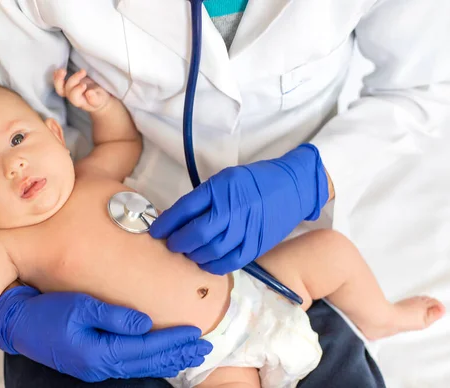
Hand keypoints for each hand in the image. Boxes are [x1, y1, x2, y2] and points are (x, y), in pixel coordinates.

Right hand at [0, 286, 211, 381]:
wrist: (18, 325)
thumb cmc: (47, 312)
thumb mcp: (80, 307)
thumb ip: (114, 316)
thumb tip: (145, 323)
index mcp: (100, 352)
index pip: (146, 347)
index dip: (172, 341)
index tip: (195, 333)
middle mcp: (101, 365)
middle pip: (148, 361)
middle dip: (177, 354)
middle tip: (205, 349)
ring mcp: (96, 368)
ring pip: (141, 366)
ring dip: (167, 360)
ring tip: (190, 355)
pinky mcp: (92, 363)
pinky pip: (129, 364)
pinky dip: (150, 361)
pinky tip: (160, 357)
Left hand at [54, 68, 110, 112]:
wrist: (98, 98)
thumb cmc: (100, 99)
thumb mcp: (100, 100)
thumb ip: (95, 98)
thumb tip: (89, 93)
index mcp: (80, 102)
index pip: (74, 97)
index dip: (77, 90)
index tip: (84, 85)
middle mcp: (73, 97)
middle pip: (67, 90)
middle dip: (73, 80)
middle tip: (83, 71)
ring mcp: (69, 91)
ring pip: (60, 88)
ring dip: (59, 79)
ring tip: (63, 70)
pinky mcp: (69, 85)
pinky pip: (59, 83)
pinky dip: (57, 76)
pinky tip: (57, 70)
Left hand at [150, 144, 328, 274]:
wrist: (293, 187)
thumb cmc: (254, 181)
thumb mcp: (224, 179)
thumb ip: (203, 198)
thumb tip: (178, 219)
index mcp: (221, 189)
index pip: (185, 209)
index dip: (167, 223)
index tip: (156, 231)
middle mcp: (232, 209)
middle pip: (197, 233)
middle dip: (179, 242)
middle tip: (172, 244)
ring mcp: (246, 229)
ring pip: (212, 251)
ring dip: (194, 255)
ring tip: (188, 253)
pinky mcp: (257, 245)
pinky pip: (231, 262)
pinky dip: (214, 266)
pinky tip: (205, 263)